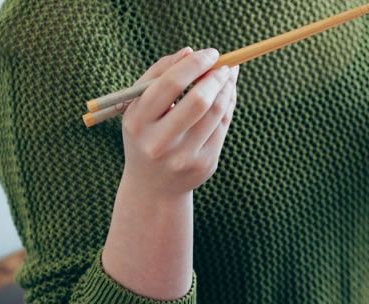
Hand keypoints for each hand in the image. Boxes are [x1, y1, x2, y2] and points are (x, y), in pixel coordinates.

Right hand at [102, 48, 239, 300]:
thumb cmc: (146, 135)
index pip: (169, 84)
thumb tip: (190, 52)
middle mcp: (160, 142)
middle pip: (198, 102)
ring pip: (216, 115)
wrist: (153, 187)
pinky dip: (228, 107)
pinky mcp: (205, 165)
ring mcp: (184, 156)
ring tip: (229, 77)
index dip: (194, 65)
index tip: (210, 53)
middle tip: (226, 66)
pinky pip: (222, 128)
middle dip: (216, 78)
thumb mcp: (140, 108)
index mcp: (138, 122)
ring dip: (227, 91)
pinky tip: (228, 96)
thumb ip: (158, 76)